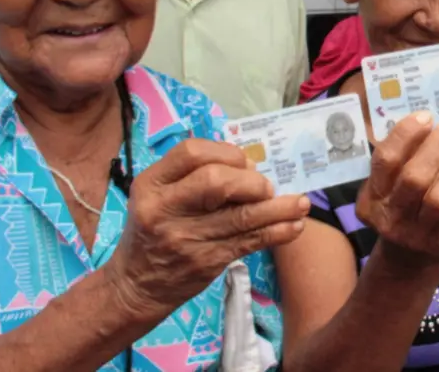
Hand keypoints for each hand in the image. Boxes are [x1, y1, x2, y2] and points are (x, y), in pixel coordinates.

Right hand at [104, 139, 309, 319]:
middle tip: (265, 188)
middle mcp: (166, 208)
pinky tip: (295, 226)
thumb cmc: (153, 230)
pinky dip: (277, 233)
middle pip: (216, 182)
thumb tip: (250, 165)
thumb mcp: (156, 194)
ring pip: (242, 217)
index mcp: (151, 184)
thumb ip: (192, 175)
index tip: (245, 162)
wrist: (136, 285)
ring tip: (302, 203)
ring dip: (279, 208)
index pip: (191, 153)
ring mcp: (186, 238)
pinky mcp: (207, 261)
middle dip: (250, 181)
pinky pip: (249, 243)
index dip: (226, 152)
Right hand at [355, 112, 438, 265]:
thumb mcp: (389, 186)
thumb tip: (425, 119)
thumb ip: (401, 158)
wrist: (407, 259)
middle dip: (436, 148)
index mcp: (373, 197)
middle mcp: (392, 217)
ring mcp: (419, 235)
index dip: (405, 134)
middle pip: (415, 179)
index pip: (385, 160)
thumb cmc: (401, 206)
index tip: (425, 116)